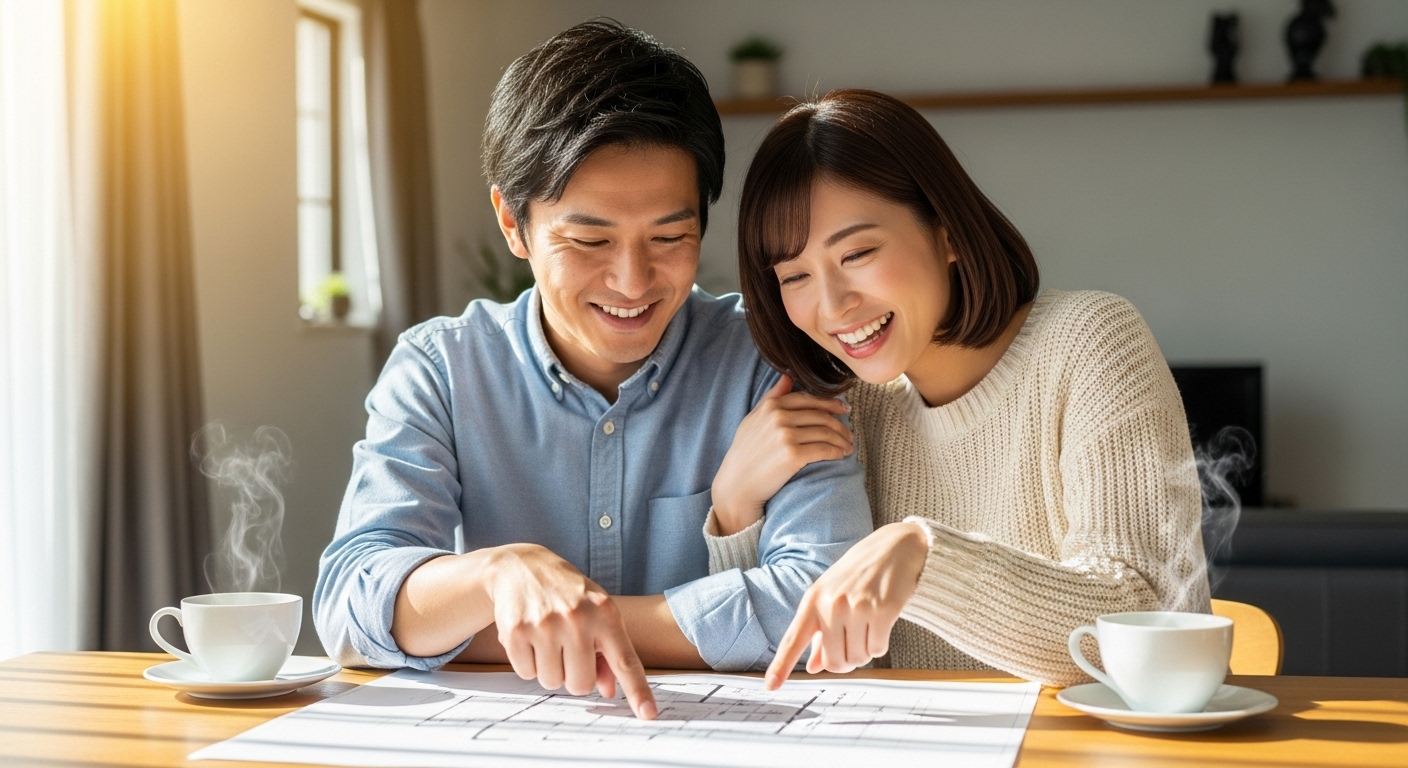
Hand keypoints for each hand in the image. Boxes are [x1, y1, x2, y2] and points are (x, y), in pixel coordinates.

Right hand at [487, 544, 656, 718]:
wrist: (522, 567)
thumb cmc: (566, 595)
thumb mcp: (595, 613)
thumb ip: (606, 652)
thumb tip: (609, 691)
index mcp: (605, 614)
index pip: (625, 660)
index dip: (637, 690)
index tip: (648, 713)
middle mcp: (578, 618)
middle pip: (581, 684)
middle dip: (574, 676)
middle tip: (567, 650)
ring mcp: (546, 624)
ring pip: (552, 682)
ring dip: (549, 669)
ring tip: (547, 639)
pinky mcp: (517, 631)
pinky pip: (526, 673)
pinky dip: (527, 662)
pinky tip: (529, 636)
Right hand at [711, 375, 853, 534]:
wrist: (737, 485)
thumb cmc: (744, 454)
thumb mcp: (753, 419)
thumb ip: (772, 396)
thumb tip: (788, 376)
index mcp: (771, 406)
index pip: (809, 399)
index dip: (831, 403)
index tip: (843, 409)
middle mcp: (779, 417)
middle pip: (821, 415)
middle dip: (840, 424)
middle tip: (849, 433)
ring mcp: (786, 436)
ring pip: (826, 432)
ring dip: (842, 439)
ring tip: (848, 446)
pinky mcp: (793, 455)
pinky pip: (824, 449)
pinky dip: (837, 451)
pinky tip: (842, 454)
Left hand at [764, 522, 929, 687]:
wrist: (895, 546)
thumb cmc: (860, 573)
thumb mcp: (831, 596)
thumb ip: (820, 633)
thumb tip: (813, 667)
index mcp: (812, 600)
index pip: (793, 639)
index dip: (781, 666)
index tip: (770, 687)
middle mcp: (830, 604)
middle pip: (833, 662)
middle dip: (846, 661)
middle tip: (854, 643)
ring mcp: (855, 606)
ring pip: (857, 658)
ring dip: (865, 652)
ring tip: (868, 627)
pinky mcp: (881, 610)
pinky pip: (878, 650)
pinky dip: (880, 644)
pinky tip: (881, 624)